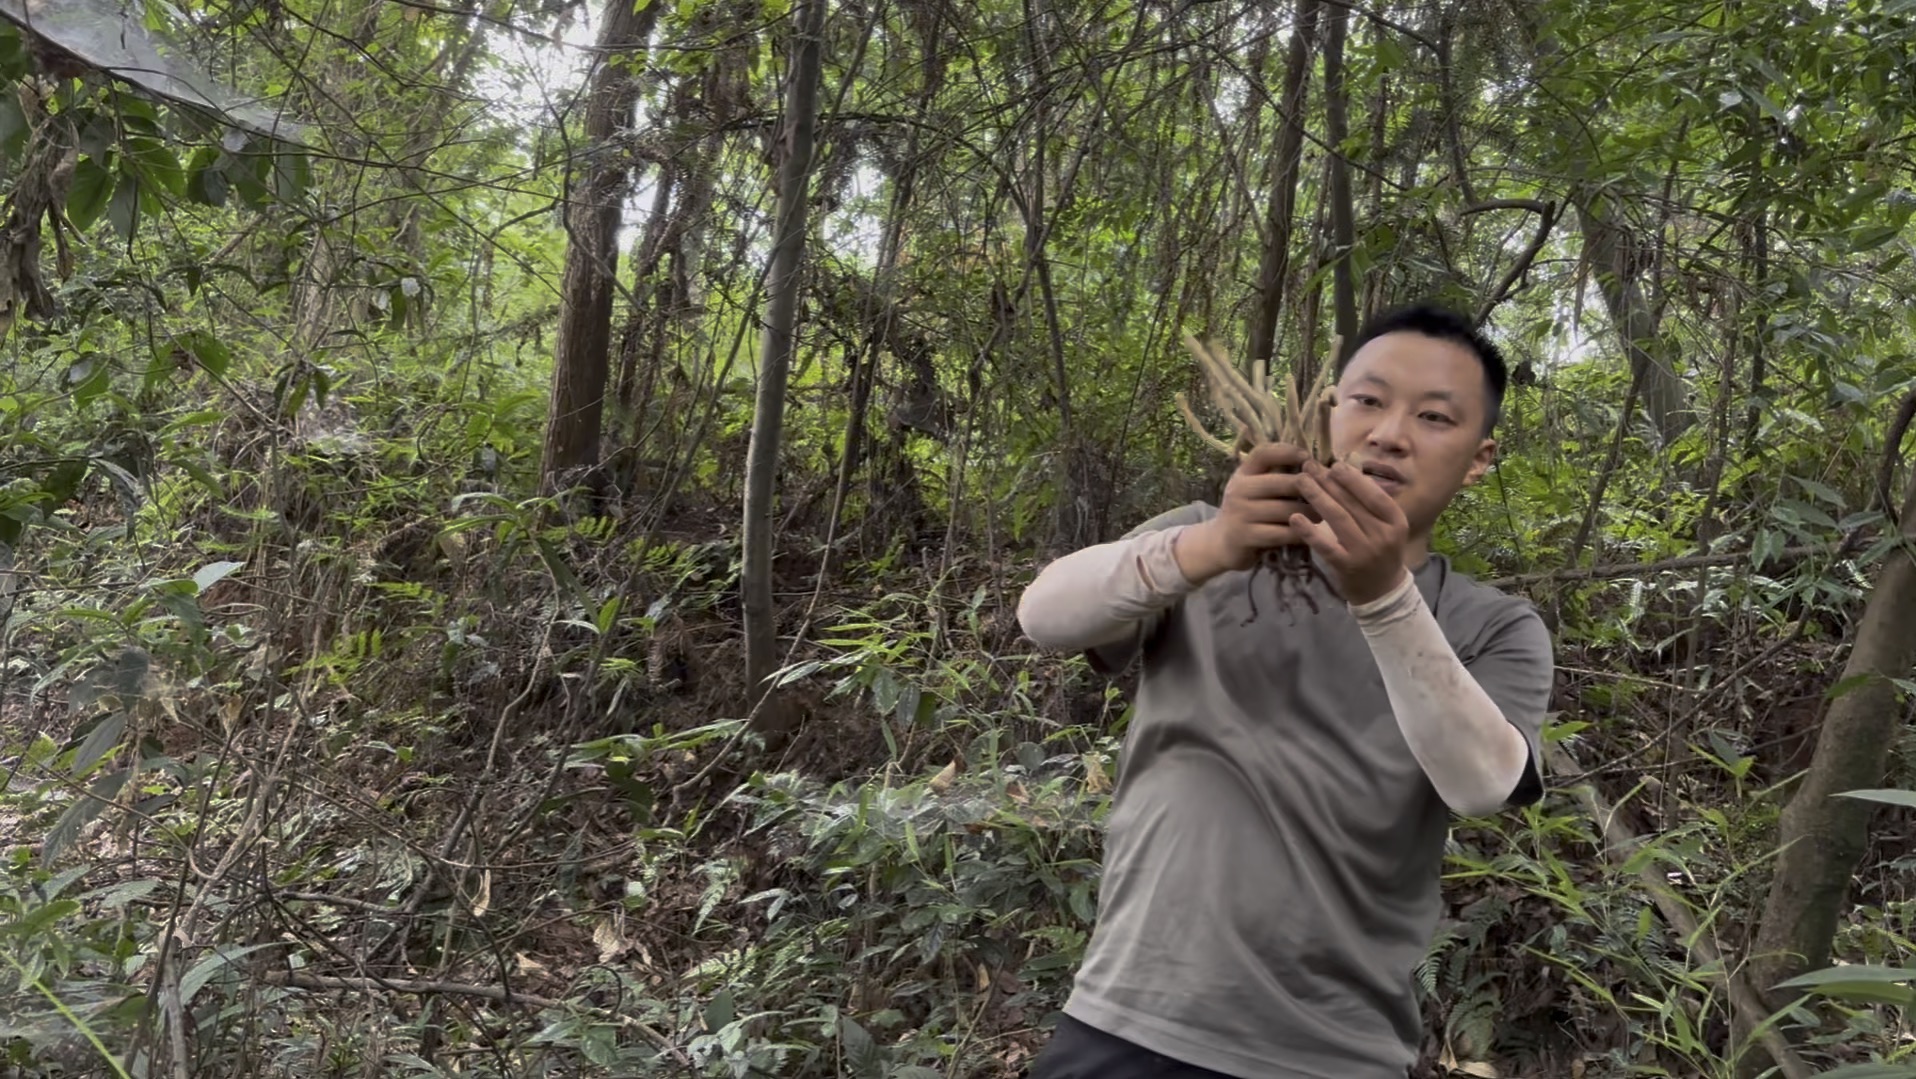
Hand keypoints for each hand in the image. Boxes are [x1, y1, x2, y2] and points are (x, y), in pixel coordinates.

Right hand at [1176, 442, 1317, 580]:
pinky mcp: (1245, 536)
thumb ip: (1274, 475)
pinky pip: (1281, 533)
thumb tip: (1313, 462)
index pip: (1263, 454)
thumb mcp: (1253, 488)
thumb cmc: (1248, 511)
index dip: (1287, 452)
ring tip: (1320, 516)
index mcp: (1243, 473)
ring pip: (1286, 510)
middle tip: (1328, 495)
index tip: (1308, 457)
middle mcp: (1239, 489)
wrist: (1222, 543)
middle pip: (1282, 482)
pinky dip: (1299, 533)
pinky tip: (1308, 534)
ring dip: (1309, 514)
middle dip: (1309, 489)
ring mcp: (1240, 513)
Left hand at [1290, 459, 1410, 604]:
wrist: (1382, 590)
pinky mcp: (1346, 566)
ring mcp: (1364, 551)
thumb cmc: (1381, 550)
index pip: (1373, 494)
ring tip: (1301, 480)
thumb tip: (1343, 470)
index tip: (1334, 464)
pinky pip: (1325, 545)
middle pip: (1352, 502)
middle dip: (1328, 481)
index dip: (1352, 478)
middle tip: (1309, 465)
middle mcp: (1383, 535)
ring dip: (1317, 496)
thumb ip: (1370, 502)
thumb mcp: (1386, 526)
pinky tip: (1294, 517)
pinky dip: (1309, 531)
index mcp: (1396, 521)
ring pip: (1338, 518)